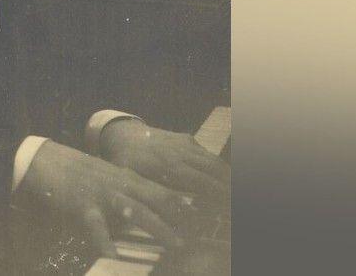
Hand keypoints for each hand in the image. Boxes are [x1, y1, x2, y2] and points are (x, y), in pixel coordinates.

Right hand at [14, 140, 195, 258]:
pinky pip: (97, 227)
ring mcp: (104, 195)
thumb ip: (130, 191)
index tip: (202, 217)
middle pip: (157, 200)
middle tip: (198, 234)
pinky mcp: (84, 206)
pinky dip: (106, 242)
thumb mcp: (110, 177)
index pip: (162, 190)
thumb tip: (151, 209)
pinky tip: (113, 255)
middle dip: (179, 218)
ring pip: (136, 211)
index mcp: (128, 178)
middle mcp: (121, 184)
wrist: (48, 160)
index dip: (183, 204)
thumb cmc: (80, 172)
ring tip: (174, 244)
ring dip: (158, 227)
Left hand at [100, 119, 229, 201]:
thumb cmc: (126, 162)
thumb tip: (167, 221)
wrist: (123, 134)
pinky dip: (219, 168)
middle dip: (225, 189)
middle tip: (231, 206)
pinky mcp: (188, 139)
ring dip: (226, 178)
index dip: (216, 196)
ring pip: (213, 162)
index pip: (201, 183)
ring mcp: (186, 144)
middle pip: (213, 172)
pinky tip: (224, 180)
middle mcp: (180, 154)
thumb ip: (151, 198)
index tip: (225, 208)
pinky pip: (208, 154)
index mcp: (167, 166)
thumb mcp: (132, 182)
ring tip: (230, 194)